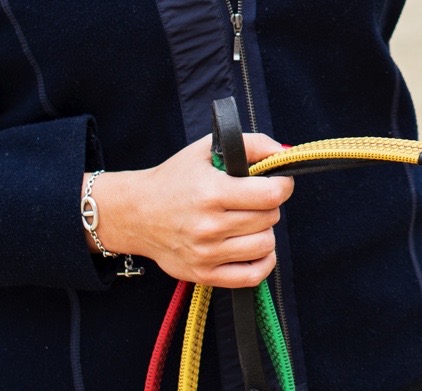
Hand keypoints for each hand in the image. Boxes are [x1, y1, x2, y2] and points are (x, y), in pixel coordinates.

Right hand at [89, 133, 293, 285]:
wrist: (137, 214)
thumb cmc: (174, 179)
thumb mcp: (207, 150)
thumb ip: (251, 144)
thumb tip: (284, 153)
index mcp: (212, 192)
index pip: (271, 194)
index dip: (282, 184)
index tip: (277, 181)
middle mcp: (209, 226)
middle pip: (270, 218)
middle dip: (269, 205)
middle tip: (254, 199)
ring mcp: (207, 254)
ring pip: (266, 245)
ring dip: (264, 230)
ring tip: (248, 220)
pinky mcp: (204, 275)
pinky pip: (253, 276)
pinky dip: (263, 261)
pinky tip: (253, 246)